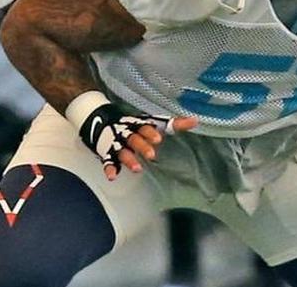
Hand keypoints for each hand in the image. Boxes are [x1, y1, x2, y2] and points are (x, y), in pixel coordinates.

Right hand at [68, 93, 197, 180]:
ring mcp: (116, 144)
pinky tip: (112, 176)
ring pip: (122, 150)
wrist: (100, 120)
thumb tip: (196, 121)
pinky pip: (107, 161)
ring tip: (137, 169)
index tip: (158, 139)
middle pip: (134, 138)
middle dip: (142, 145)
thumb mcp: (152, 123)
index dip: (151, 132)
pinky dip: (109, 168)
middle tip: (152, 154)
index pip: (145, 126)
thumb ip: (173, 124)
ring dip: (129, 159)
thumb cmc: (134, 126)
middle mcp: (127, 133)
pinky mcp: (107, 153)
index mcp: (138, 125)